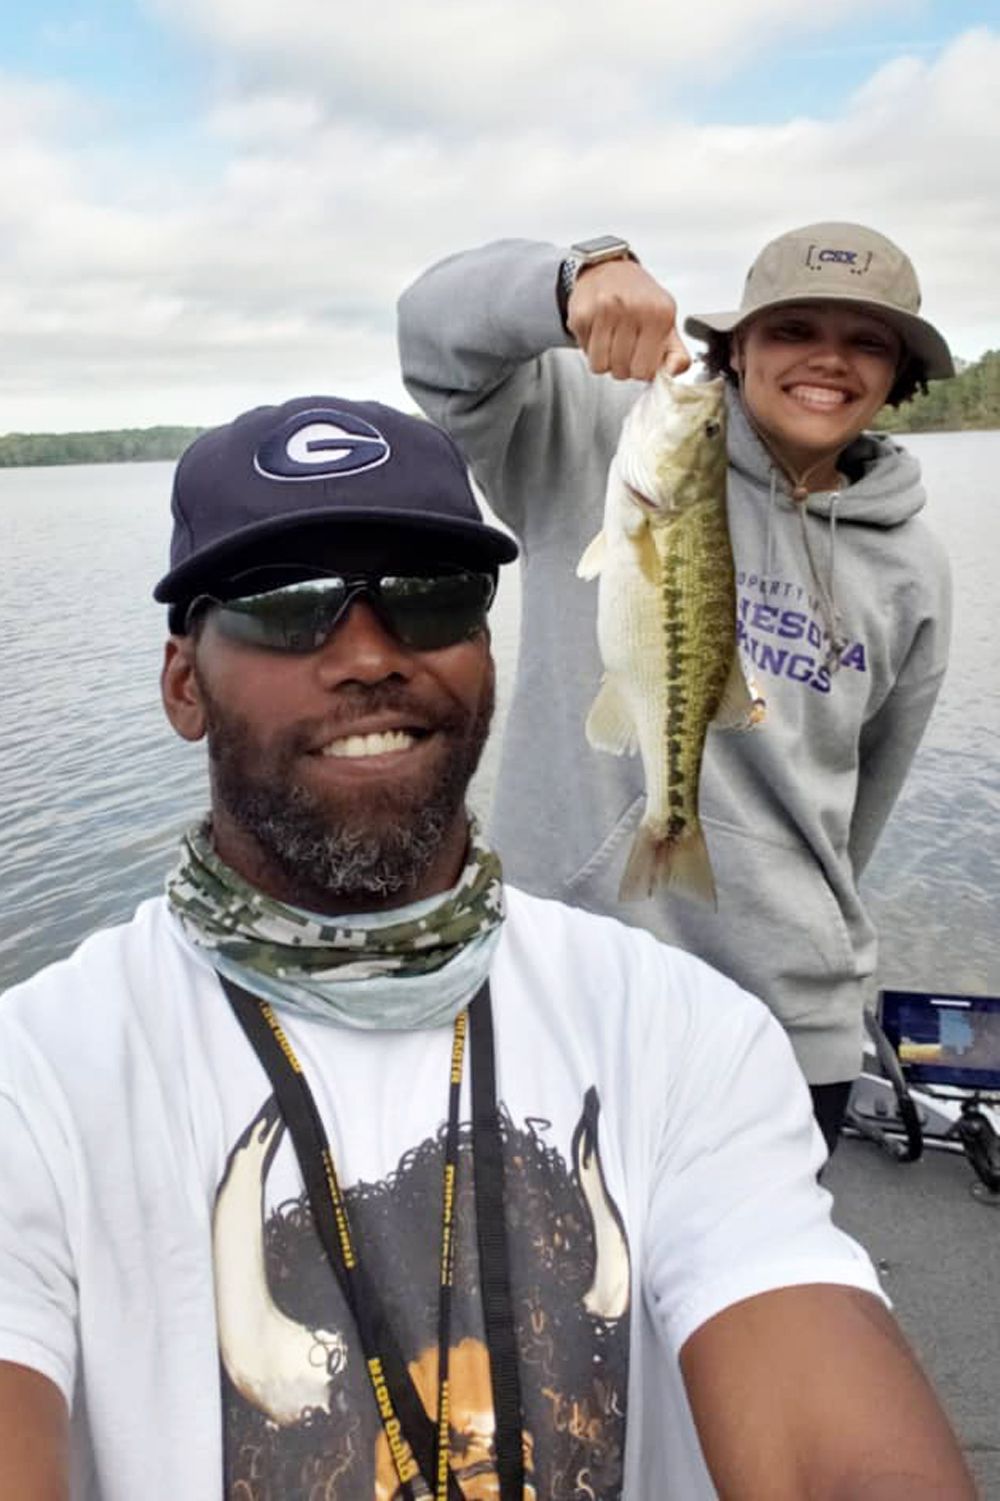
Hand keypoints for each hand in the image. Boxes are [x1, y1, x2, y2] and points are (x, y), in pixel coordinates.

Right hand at [566, 258, 690, 381]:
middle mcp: (633, 309)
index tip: (641, 358)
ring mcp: (605, 311)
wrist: (609, 268)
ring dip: (605, 360)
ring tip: (611, 340)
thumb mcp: (667, 323)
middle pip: (622, 371)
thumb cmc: (639, 298)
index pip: (645, 371)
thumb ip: (677, 354)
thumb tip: (674, 371)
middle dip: (622, 366)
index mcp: (659, 314)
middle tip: (625, 348)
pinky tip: (599, 331)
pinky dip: (590, 347)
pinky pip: (584, 352)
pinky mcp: (583, 314)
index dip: (641, 371)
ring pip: (600, 365)